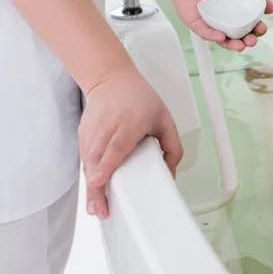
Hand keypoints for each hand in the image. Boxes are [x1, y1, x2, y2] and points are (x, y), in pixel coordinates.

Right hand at [78, 68, 181, 219]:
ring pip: (88, 163)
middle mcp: (108, 126)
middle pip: (98, 160)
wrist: (111, 79)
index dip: (107, 164)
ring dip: (91, 187)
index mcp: (131, 121)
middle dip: (97, 187)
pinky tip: (94, 193)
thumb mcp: (165, 119)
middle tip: (100, 210)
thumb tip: (170, 173)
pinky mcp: (83, 135)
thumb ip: (173, 147)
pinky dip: (89, 176)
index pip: (116, 146)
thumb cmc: (139, 98)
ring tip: (97, 208)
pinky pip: (85, 160)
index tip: (99, 180)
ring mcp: (93, 131)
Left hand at [170, 0, 272, 51]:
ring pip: (225, 41)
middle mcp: (228, 24)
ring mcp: (214, 27)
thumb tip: (271, 8)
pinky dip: (214, 37)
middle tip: (251, 40)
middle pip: (241, 38)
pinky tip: (221, 37)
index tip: (261, 27)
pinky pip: (207, 34)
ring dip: (234, 45)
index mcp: (240, 14)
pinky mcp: (199, 27)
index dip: (258, 29)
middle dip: (248, 41)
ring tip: (240, 46)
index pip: (252, 26)